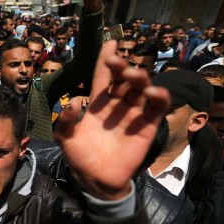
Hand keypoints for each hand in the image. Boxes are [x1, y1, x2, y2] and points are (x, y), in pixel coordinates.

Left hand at [54, 40, 169, 200]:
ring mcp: (133, 114)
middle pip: (123, 79)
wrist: (96, 180)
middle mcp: (117, 105)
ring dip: (139, 78)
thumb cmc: (80, 157)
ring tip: (133, 76)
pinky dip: (158, 96)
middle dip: (121, 67)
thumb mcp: (65, 139)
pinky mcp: (147, 126)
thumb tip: (72, 101)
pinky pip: (156, 107)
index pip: (104, 76)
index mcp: (98, 104)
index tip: (111, 42)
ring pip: (140, 88)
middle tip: (117, 62)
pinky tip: (152, 92)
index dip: (107, 59)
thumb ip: (65, 121)